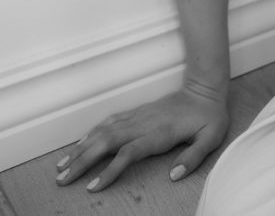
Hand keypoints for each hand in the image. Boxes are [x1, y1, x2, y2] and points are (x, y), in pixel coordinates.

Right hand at [55, 81, 229, 191]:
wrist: (205, 88)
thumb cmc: (209, 116)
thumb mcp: (210, 137)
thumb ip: (194, 157)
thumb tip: (174, 176)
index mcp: (160, 133)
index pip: (129, 153)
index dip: (110, 170)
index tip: (93, 187)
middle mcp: (144, 123)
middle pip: (107, 142)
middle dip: (82, 161)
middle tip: (62, 179)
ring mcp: (138, 116)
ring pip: (103, 131)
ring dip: (81, 148)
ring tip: (62, 166)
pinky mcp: (137, 112)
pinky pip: (109, 122)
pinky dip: (91, 133)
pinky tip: (80, 143)